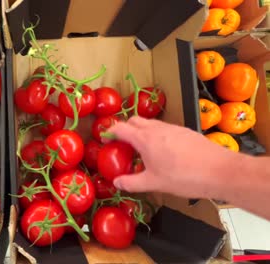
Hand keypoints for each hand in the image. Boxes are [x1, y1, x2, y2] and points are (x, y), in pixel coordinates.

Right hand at [105, 116, 241, 198]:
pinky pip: (164, 129)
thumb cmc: (183, 177)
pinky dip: (156, 135)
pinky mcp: (185, 132)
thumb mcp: (154, 183)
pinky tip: (163, 153)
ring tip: (142, 151)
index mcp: (144, 138)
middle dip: (125, 129)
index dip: (109, 132)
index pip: (120, 128)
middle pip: (134, 121)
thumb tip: (116, 182)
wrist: (220, 171)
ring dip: (141, 132)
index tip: (105, 140)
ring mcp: (172, 128)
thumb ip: (132, 182)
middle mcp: (157, 128)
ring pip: (150, 124)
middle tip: (123, 145)